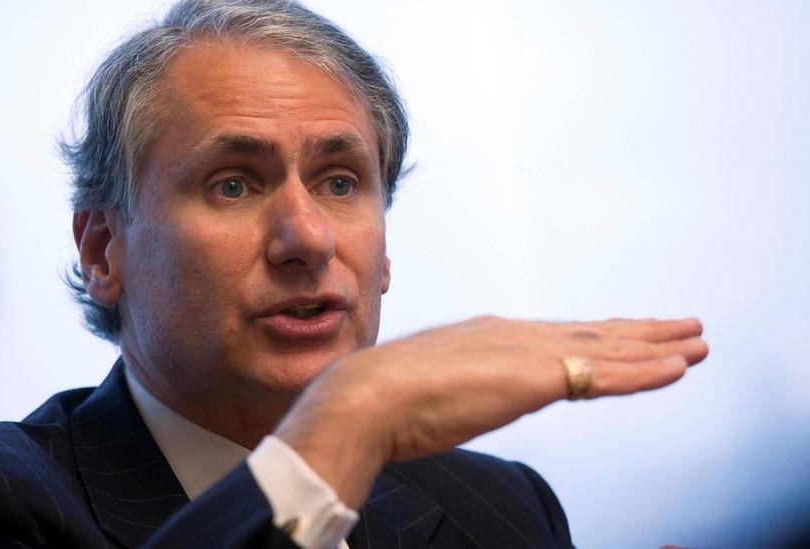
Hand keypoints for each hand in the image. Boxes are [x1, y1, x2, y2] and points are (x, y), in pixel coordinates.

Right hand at [274, 316, 707, 508]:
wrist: (366, 396)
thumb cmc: (387, 399)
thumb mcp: (435, 388)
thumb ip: (461, 387)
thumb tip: (464, 397)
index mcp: (491, 337)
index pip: (559, 337)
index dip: (601, 337)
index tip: (631, 336)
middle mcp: (516, 335)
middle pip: (594, 334)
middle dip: (643, 332)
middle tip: (685, 327)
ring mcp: (528, 353)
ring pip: (610, 349)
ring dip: (658, 346)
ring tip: (696, 342)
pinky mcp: (537, 377)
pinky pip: (606, 376)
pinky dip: (646, 371)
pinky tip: (678, 367)